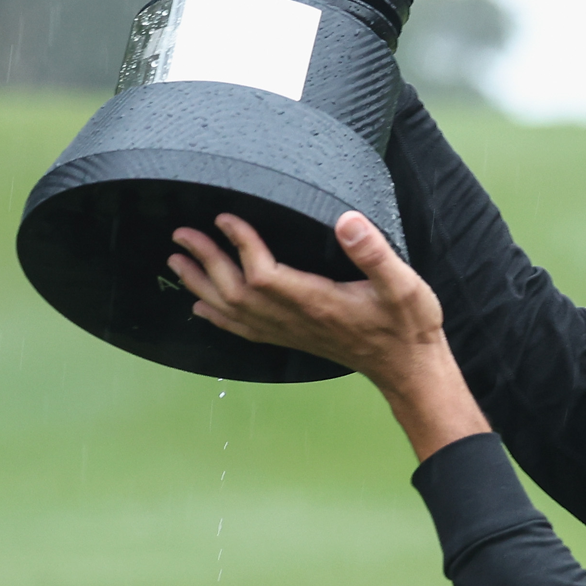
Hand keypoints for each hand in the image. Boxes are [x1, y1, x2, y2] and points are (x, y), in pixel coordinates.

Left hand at [167, 210, 489, 459]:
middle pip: (235, 292)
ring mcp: (290, 332)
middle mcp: (296, 320)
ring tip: (178, 262)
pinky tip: (202, 306)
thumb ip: (374, 252)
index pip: (263, 274)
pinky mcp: (292, 338)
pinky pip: (244, 329)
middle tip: (182, 234)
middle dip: (206, 261)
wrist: (407, 368)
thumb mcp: (404, 284)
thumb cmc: (407, 326)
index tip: (225, 217)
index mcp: (318, 302)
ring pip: (233, 312)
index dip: (240, 245)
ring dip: (202, 285)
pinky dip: (217, 315)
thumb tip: (347, 220)